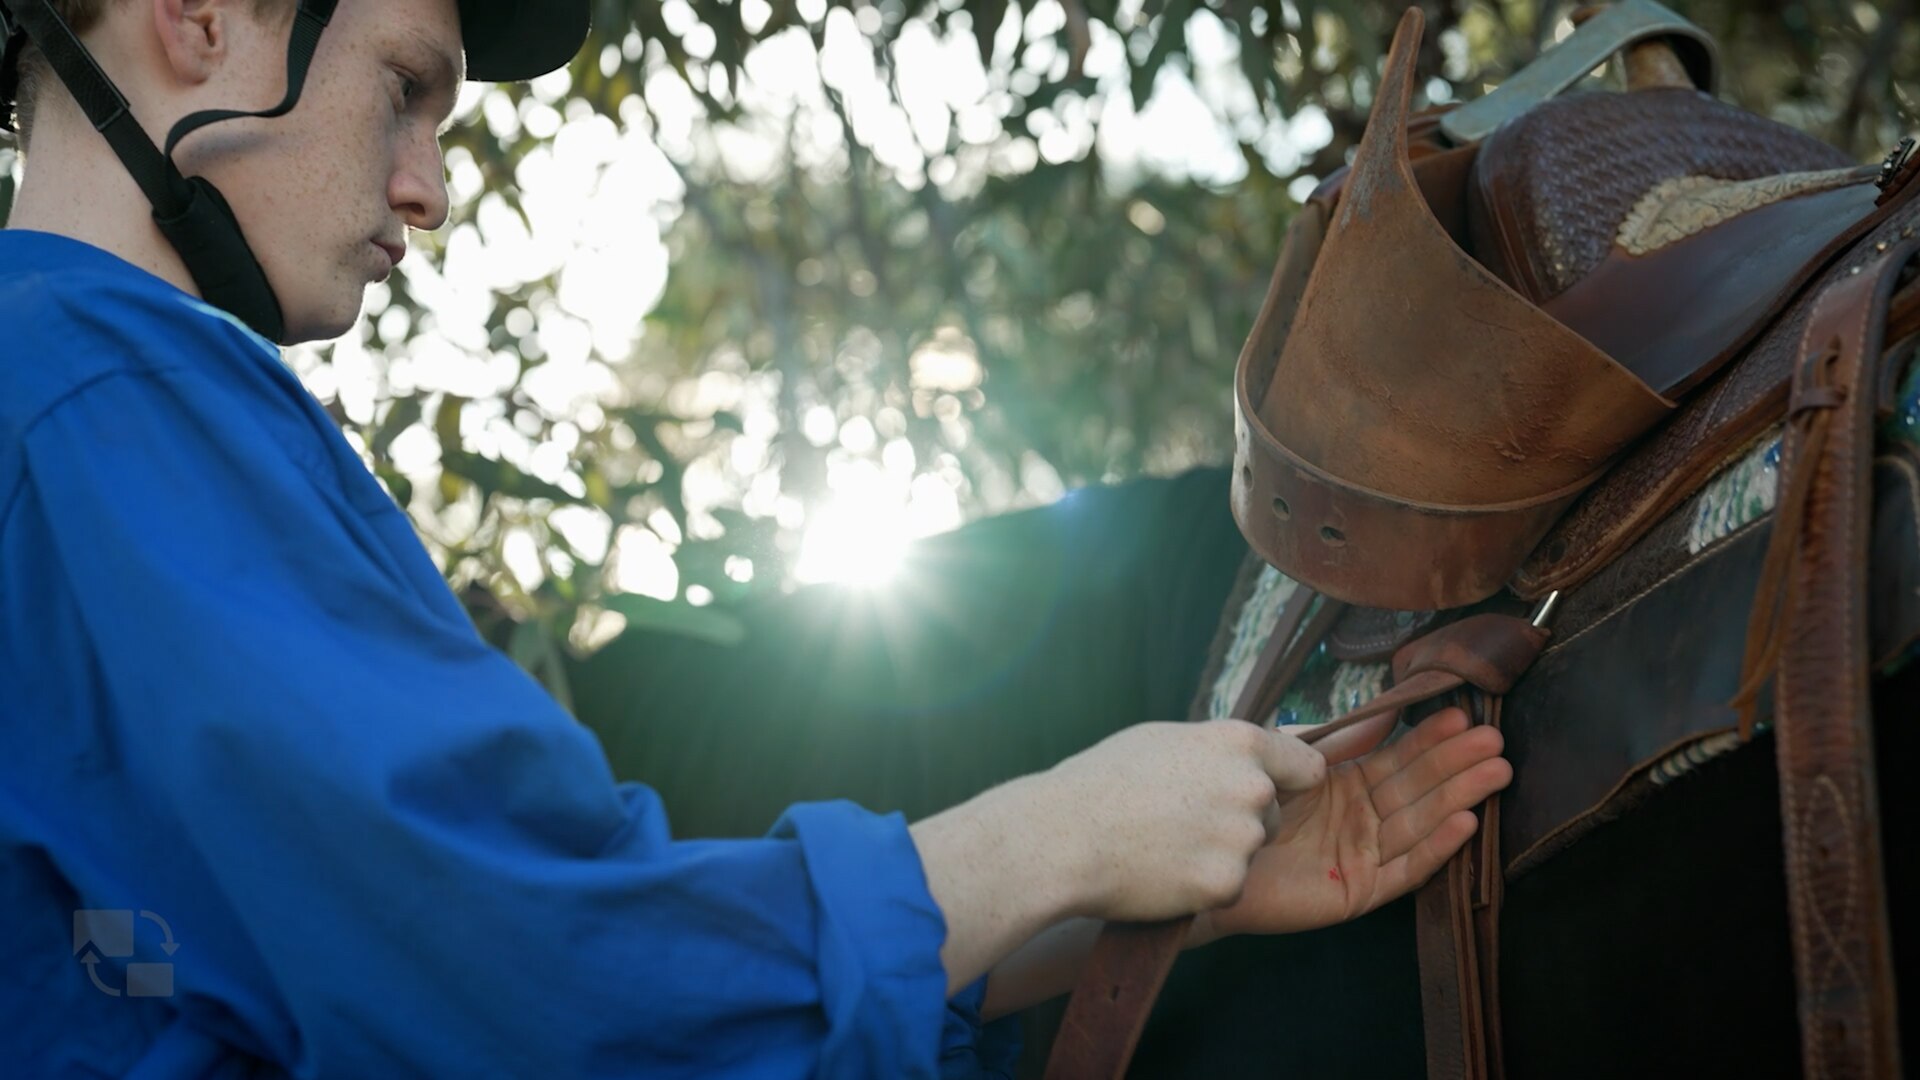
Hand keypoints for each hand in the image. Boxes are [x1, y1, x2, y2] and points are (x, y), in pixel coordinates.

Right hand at [1040, 719, 1327, 922]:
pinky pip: (1228, 887)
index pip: (1305, 765)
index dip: (1287, 780)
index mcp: (1238, 742)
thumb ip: (1215, 751)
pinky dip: (1201, 887)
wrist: (1063, 838)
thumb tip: (1244, 759)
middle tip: (1182, 822)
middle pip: (1272, 812)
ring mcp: (1242, 837)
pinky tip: (1163, 873)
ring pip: (1248, 850)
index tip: (1272, 791)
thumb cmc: (1102, 782)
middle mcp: (1252, 787)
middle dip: (1239, 820)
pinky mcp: (1227, 883)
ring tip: (1164, 846)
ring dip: (1220, 854)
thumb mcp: (1163, 741)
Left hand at [1191, 707, 1510, 942]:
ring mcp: (1364, 855)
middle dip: (1457, 764)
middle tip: (1495, 742)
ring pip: (1420, 823)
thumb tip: (1388, 710)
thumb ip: (1338, 740)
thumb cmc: (1240, 804)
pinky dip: (1436, 848)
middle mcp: (1363, 818)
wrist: (1202, 856)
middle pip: (1418, 788)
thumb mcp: (1289, 760)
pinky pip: (1405, 870)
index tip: (1463, 715)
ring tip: (1496, 772)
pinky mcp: (1360, 892)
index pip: (1399, 757)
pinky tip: (1465, 822)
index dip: (1430, 738)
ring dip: (1459, 798)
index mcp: (1347, 784)